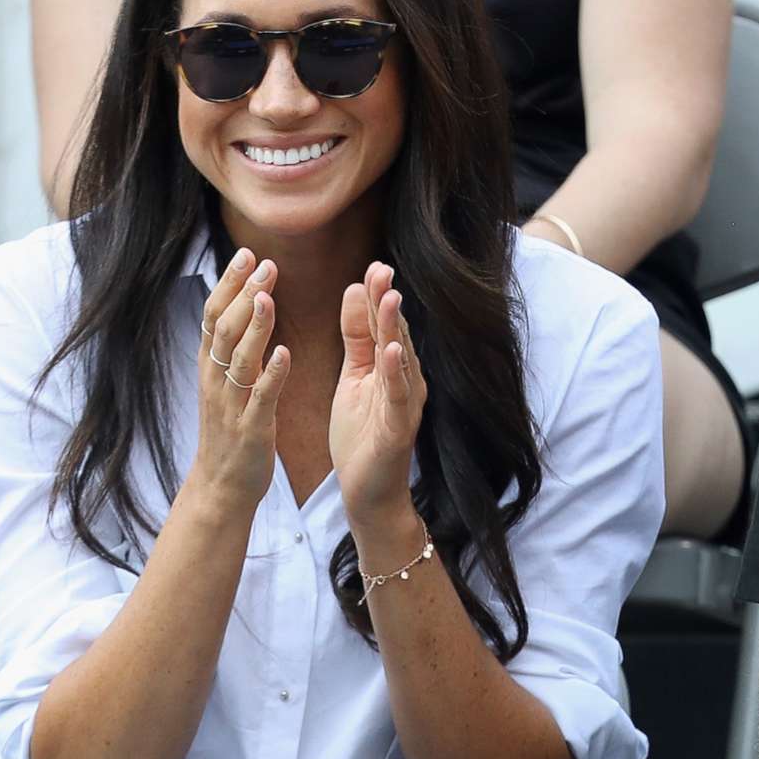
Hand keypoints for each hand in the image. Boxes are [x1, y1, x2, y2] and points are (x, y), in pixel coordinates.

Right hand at [188, 248, 289, 514]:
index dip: (229, 284)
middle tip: (264, 263)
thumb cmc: (230, 431)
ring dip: (255, 326)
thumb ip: (231, 348)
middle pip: (224, 329)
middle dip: (243, 294)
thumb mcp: (224, 384)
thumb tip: (240, 305)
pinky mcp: (250, 429)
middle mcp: (216, 381)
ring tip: (269, 296)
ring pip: (239, 359)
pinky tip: (285, 353)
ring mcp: (231, 405)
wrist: (222, 486)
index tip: (247, 254)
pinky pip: (260, 398)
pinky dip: (271, 374)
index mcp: (211, 368)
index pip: (214, 316)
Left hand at [330, 260, 425, 523]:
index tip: (373, 266)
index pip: (383, 326)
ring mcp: (405, 405)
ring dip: (396, 330)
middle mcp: (405, 382)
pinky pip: (398, 397)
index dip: (377, 296)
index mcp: (391, 369)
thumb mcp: (353, 378)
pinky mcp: (399, 429)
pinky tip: (392, 351)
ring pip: (400, 360)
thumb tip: (354, 290)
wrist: (368, 492)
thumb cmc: (362, 436)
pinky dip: (396, 373)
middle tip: (381, 268)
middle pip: (395, 335)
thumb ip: (356, 339)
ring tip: (389, 298)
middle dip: (387, 303)